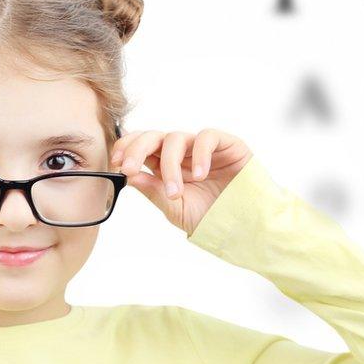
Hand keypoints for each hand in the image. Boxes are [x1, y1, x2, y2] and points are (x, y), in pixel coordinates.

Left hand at [109, 128, 253, 236]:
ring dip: (169, 165)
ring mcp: (203, 148)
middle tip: (128, 169)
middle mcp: (182, 153)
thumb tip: (130, 176)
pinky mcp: (226, 144)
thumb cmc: (212, 217)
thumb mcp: (176, 209)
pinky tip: (199, 175)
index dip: (126, 149)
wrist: (247, 227)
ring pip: (176, 138)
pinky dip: (200, 154)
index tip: (116, 165)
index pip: (141, 146)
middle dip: (136, 149)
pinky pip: (207, 137)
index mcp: (165, 165)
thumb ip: (154, 192)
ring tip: (175, 191)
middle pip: (153, 136)